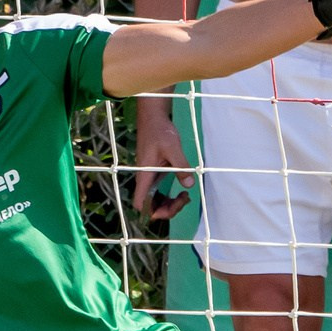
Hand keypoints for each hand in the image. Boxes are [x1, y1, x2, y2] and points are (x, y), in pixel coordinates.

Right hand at [131, 107, 194, 222]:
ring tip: (185, 196)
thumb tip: (190, 184)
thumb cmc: (160, 131)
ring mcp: (149, 178)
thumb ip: (181, 166)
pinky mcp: (154, 174)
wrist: (153, 118)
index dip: (154, 212)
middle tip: (184, 198)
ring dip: (169, 204)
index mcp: (145, 176)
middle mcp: (144, 180)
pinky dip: (168, 197)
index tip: (172, 204)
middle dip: (167, 209)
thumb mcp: (173, 147)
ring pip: (154, 201)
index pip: (141, 204)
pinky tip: (181, 191)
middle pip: (149, 207)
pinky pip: (157, 193)